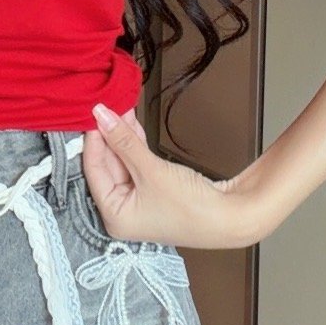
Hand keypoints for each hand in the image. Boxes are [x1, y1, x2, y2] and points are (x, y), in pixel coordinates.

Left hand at [84, 104, 257, 249]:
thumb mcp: (150, 170)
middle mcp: (123, 212)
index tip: (94, 114)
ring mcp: (139, 203)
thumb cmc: (192, 209)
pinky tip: (131, 124)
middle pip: (107, 166)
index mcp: (114, 217)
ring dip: (122, 137)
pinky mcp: (154, 192)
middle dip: (109, 135)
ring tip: (120, 108)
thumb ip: (124, 141)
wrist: (231, 217)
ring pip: (123, 162)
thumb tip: (102, 116)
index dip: (94, 140)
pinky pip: (137, 164)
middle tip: (107, 107)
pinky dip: (135, 145)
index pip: (93, 171)